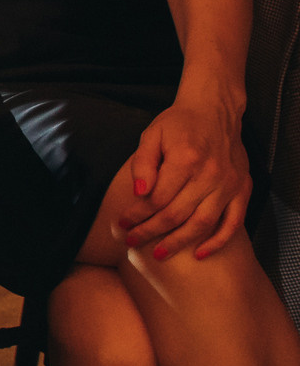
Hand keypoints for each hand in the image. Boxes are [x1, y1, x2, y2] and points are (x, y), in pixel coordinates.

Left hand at [116, 92, 250, 259]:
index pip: (157, 198)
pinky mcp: (242, 190)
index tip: (122, 223)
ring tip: (158, 253)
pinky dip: (217, 242)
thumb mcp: (151, 135)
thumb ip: (143, 164)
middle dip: (151, 231)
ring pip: (202, 224)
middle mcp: (210, 175)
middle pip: (177, 214)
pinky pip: (233, 223)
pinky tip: (199, 253)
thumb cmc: (179, 123)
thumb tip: (138, 194)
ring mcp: (229, 185)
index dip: (137, 214)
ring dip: (179, 242)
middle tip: (132, 241)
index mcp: (186, 160)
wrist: (216, 111)